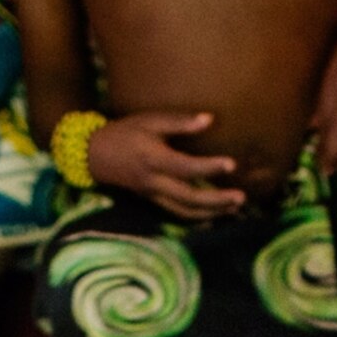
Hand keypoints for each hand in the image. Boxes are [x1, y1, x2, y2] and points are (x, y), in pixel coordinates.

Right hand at [87, 113, 245, 220]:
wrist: (95, 155)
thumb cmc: (125, 132)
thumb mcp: (149, 121)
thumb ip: (179, 122)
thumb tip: (209, 120)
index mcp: (153, 159)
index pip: (185, 167)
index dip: (209, 168)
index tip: (231, 164)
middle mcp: (154, 182)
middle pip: (189, 198)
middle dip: (216, 201)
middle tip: (241, 197)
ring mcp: (153, 195)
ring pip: (184, 211)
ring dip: (211, 213)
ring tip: (233, 208)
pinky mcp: (152, 201)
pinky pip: (178, 213)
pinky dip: (197, 216)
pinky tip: (215, 214)